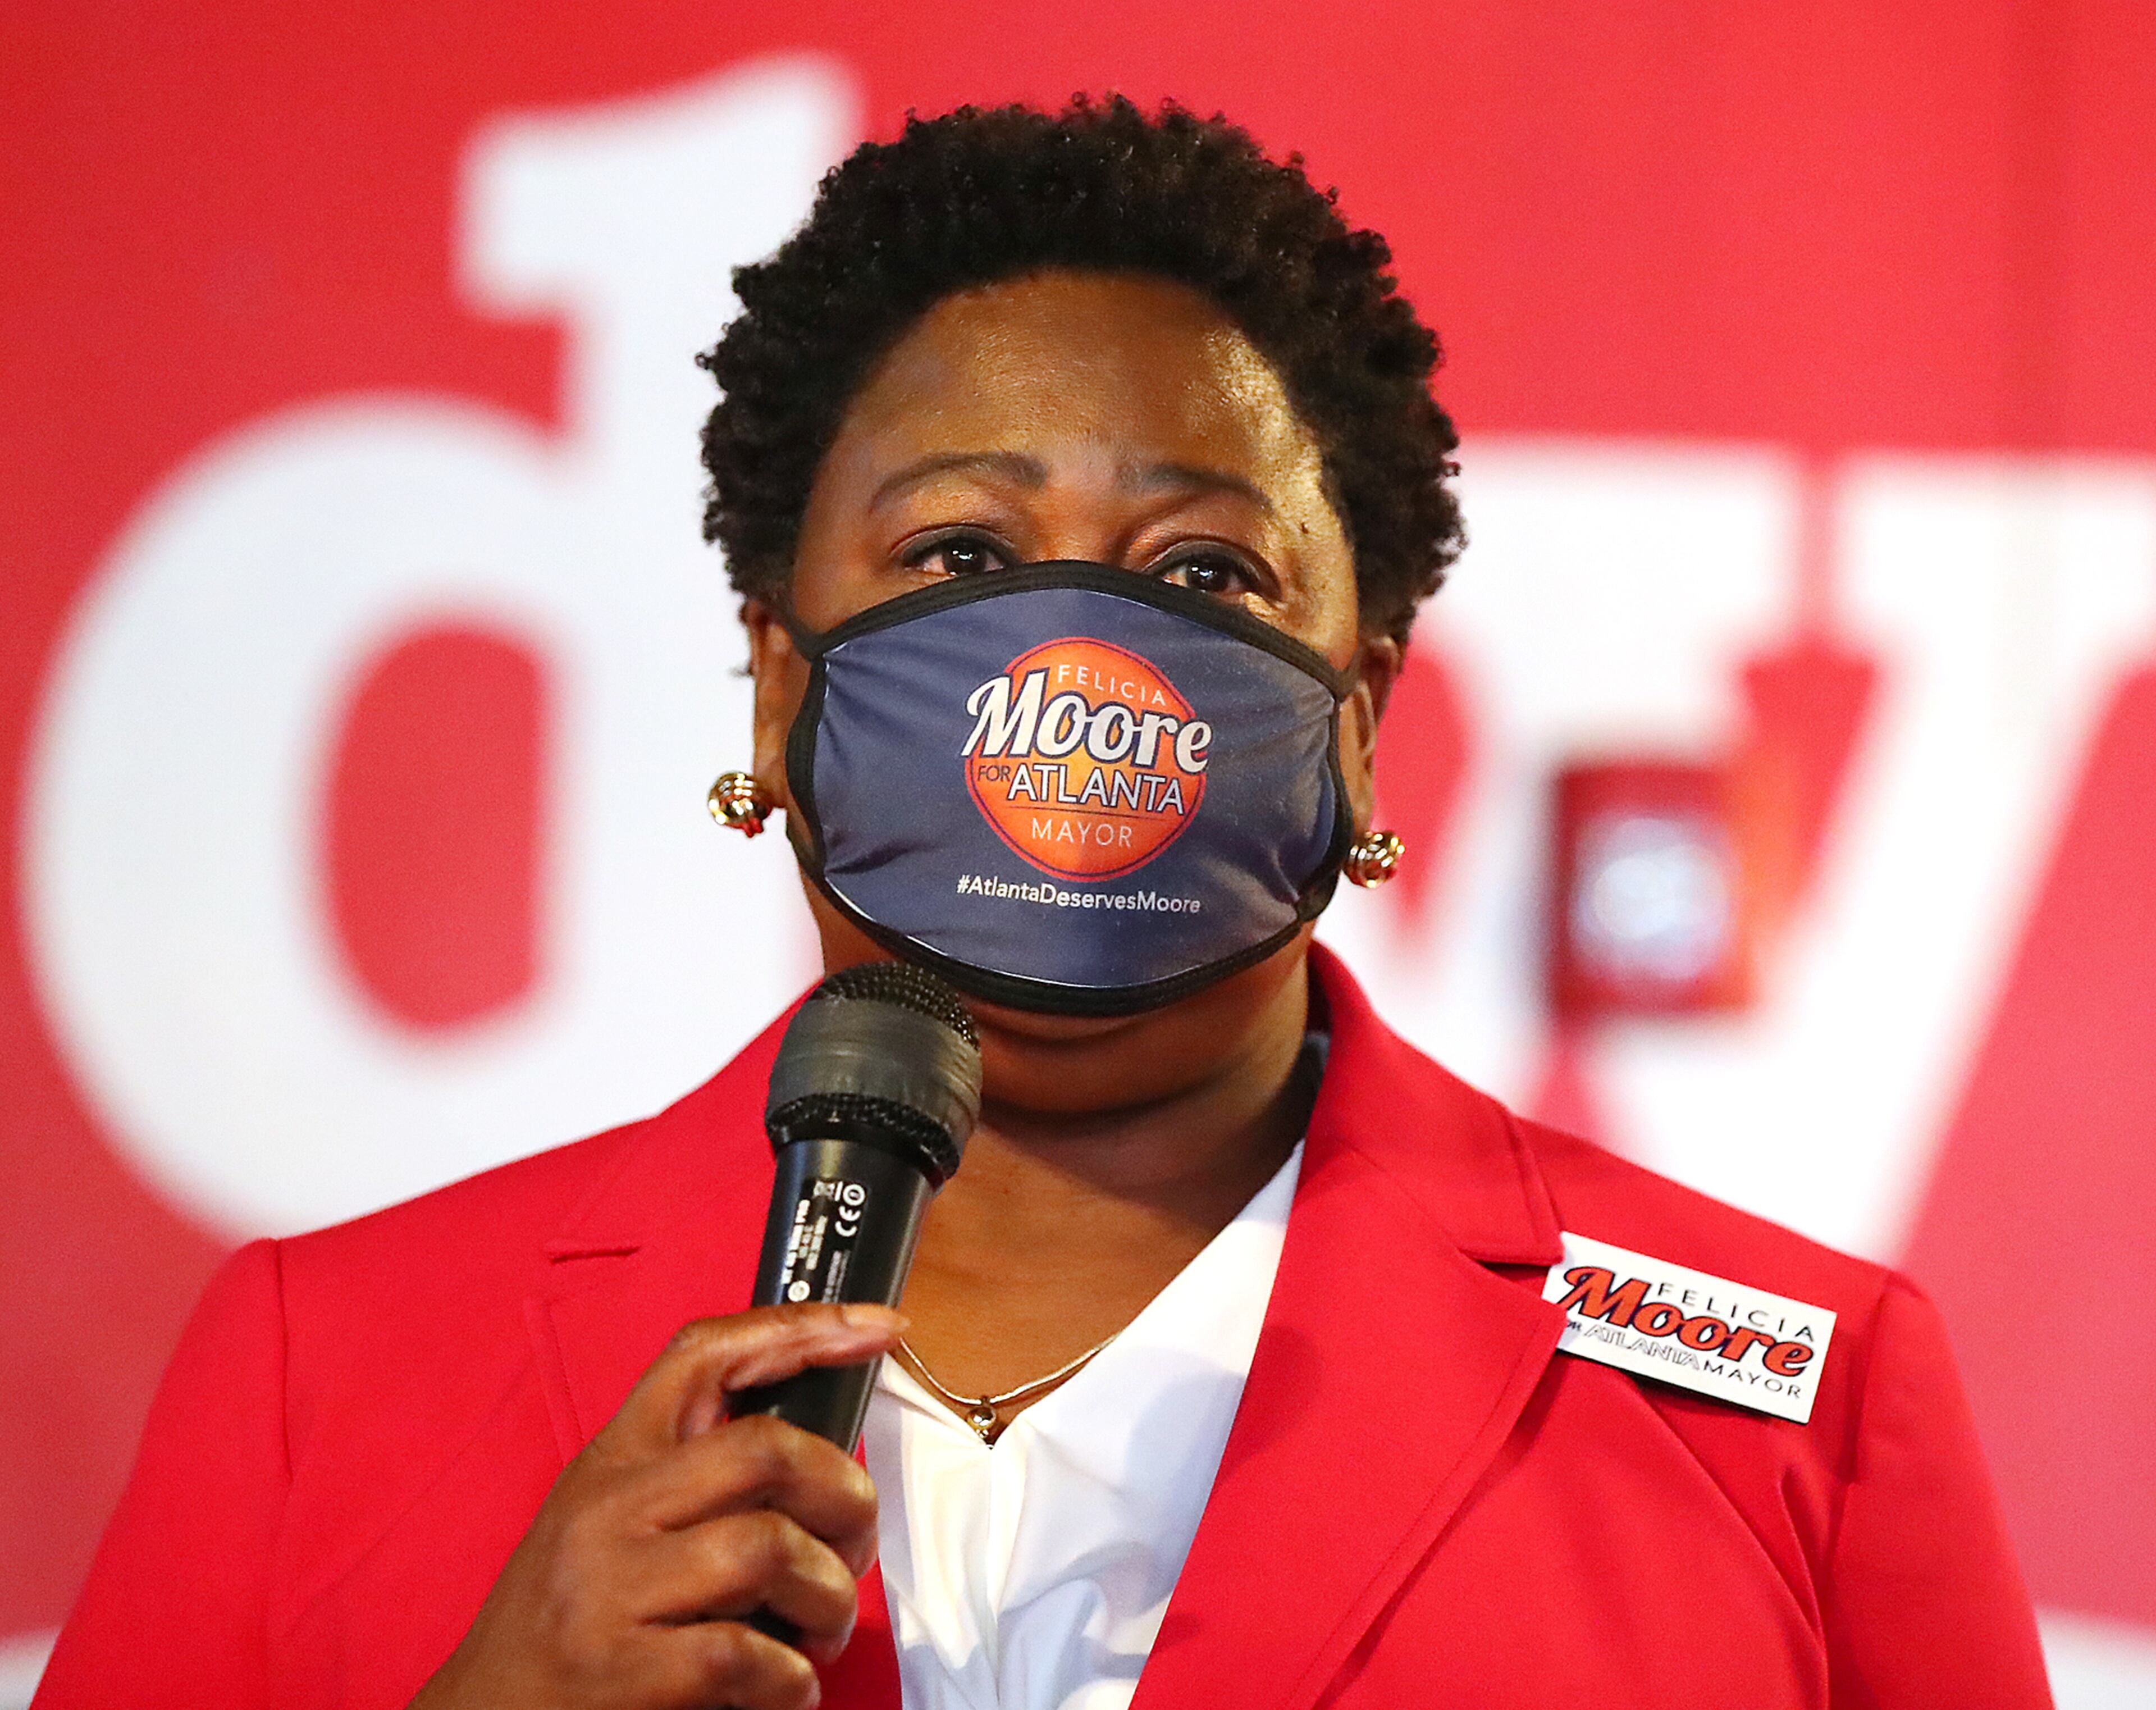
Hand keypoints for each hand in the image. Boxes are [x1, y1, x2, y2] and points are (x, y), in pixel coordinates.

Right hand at [410, 1303, 901, 1709]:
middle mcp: (609, 1508)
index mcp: (612, 1460)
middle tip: (855, 1549)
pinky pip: (743, 1653)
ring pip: (769, 1547)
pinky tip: (786, 1691)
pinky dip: (790, 1680)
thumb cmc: (566, 1626)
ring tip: (822, 1631)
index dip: (802, 1327)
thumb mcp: (610, 1520)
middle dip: (845, 1496)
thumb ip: (691, 1477)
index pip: (706, 1356)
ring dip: (828, 1595)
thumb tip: (815, 1458)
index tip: (879, 1323)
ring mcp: (610, 1586)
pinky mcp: (618, 1669)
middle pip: (766, 1449)